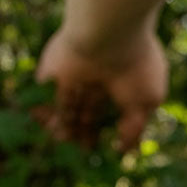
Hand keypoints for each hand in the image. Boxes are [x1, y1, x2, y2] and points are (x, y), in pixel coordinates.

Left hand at [36, 27, 167, 151]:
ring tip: (64, 144)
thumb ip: (134, 130)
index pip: (112, 108)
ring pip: (65, 105)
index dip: (111, 128)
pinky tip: (43, 129)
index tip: (110, 149)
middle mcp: (96, 77)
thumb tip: (125, 151)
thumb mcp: (145, 104)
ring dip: (63, 126)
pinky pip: (42, 97)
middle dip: (85, 130)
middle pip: (86, 108)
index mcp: (120, 81)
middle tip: (84, 151)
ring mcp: (72, 74)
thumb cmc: (135, 68)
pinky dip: (41, 114)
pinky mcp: (51, 72)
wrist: (109, 35)